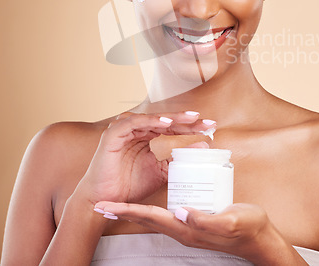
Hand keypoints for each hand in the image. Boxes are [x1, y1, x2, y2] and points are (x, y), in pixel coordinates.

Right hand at [74, 111, 214, 204]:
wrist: (107, 201)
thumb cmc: (131, 185)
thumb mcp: (161, 171)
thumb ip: (178, 159)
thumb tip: (202, 147)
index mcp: (147, 135)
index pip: (172, 127)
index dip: (191, 127)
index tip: (211, 129)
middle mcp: (137, 129)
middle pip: (165, 120)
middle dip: (187, 121)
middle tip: (207, 122)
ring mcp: (124, 128)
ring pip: (153, 118)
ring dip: (172, 118)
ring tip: (191, 119)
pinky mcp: (113, 133)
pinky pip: (135, 122)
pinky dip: (151, 121)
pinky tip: (166, 123)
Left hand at [92, 202, 294, 264]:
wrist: (260, 239)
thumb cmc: (247, 227)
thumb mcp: (230, 220)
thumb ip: (206, 220)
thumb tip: (180, 212)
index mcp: (187, 228)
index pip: (150, 218)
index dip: (127, 211)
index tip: (104, 205)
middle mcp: (183, 229)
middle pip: (146, 220)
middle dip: (122, 212)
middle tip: (101, 204)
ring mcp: (187, 227)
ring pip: (154, 218)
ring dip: (134, 212)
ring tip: (118, 204)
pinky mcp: (194, 221)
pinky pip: (167, 214)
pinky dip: (152, 209)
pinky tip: (151, 201)